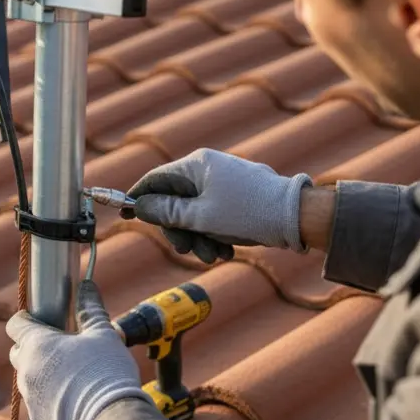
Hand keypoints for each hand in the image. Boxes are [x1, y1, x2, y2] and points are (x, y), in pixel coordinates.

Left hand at [5, 280, 149, 419]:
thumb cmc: (105, 372)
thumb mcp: (102, 334)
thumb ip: (91, 310)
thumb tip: (87, 287)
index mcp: (36, 344)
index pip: (16, 324)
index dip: (26, 319)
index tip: (39, 318)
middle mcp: (26, 369)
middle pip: (19, 352)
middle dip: (33, 347)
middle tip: (59, 347)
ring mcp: (30, 397)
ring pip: (29, 379)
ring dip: (42, 374)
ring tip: (70, 375)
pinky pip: (39, 403)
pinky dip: (50, 399)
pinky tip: (72, 399)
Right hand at [122, 148, 312, 262]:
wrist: (296, 217)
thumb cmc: (248, 212)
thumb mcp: (200, 217)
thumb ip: (166, 212)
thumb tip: (140, 206)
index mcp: (196, 165)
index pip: (155, 179)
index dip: (138, 198)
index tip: (124, 214)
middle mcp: (208, 170)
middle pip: (174, 201)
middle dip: (179, 230)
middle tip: (185, 250)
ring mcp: (223, 183)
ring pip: (194, 214)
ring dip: (198, 238)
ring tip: (214, 255)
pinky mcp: (236, 198)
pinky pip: (212, 217)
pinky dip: (214, 235)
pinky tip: (226, 249)